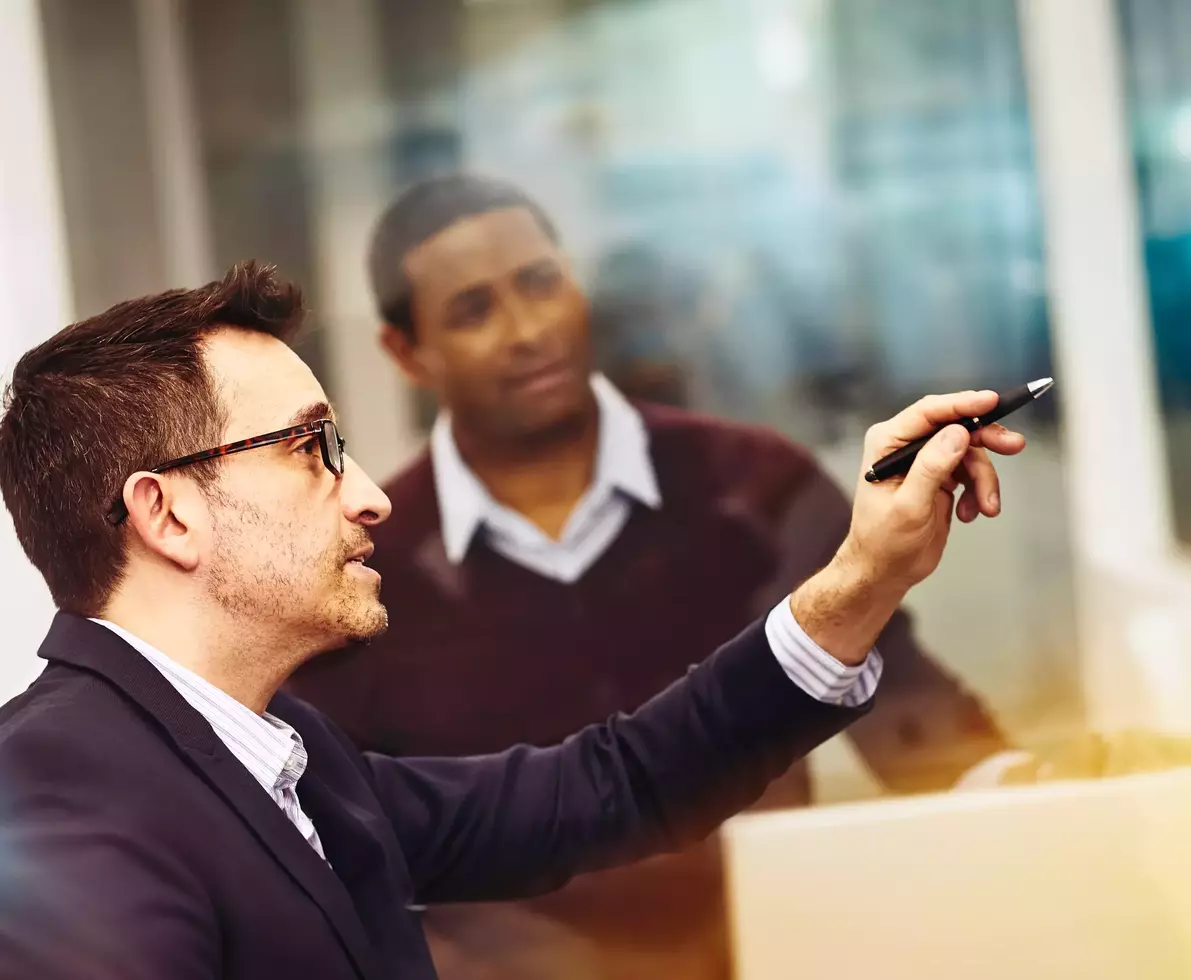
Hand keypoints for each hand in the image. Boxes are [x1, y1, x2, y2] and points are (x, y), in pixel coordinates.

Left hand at [789, 390, 1025, 664]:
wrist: (885, 571)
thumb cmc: (885, 541)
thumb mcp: (909, 506)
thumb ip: (932, 468)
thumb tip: (958, 433)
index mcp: (887, 443)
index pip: (929, 412)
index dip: (962, 404)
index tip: (993, 400)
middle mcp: (905, 445)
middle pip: (956, 426)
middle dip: (986, 438)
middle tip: (1015, 446)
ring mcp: (925, 460)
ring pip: (970, 453)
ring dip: (984, 480)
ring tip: (987, 508)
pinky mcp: (941, 477)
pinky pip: (972, 473)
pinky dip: (979, 493)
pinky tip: (971, 514)